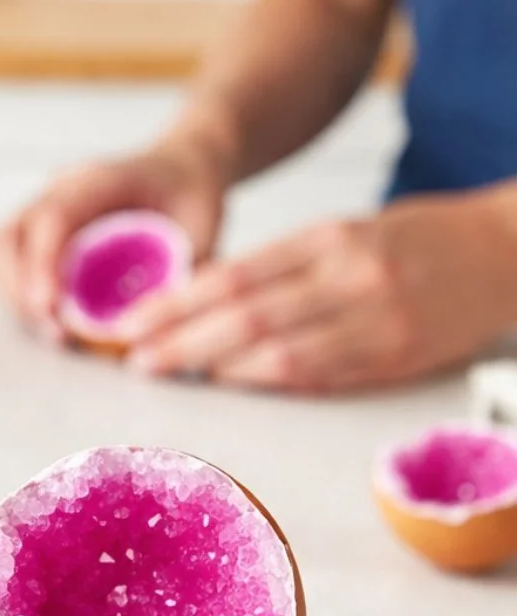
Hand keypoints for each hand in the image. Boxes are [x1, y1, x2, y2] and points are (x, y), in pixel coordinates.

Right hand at [0, 147, 228, 341]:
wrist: (182, 171)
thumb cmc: (191, 195)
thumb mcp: (202, 230)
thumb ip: (177, 274)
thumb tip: (150, 327)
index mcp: (101, 180)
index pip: (54, 217)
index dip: (44, 264)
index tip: (50, 307)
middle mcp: (62, 190)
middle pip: (11, 234)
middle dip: (20, 289)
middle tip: (55, 330)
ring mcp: (44, 208)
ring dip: (14, 295)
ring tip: (52, 330)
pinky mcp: (39, 231)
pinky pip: (7, 261)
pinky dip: (18, 294)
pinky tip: (49, 318)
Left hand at [117, 195, 516, 393]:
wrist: (503, 253)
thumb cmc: (415, 241)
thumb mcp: (345, 232)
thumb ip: (282, 266)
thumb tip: (205, 301)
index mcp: (329, 239)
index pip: (235, 275)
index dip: (176, 302)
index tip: (135, 320)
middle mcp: (350, 278)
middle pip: (246, 315)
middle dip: (180, 339)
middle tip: (137, 357)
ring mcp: (376, 322)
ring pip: (280, 352)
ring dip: (217, 367)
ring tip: (172, 372)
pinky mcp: (396, 358)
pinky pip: (322, 376)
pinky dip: (270, 382)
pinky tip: (233, 383)